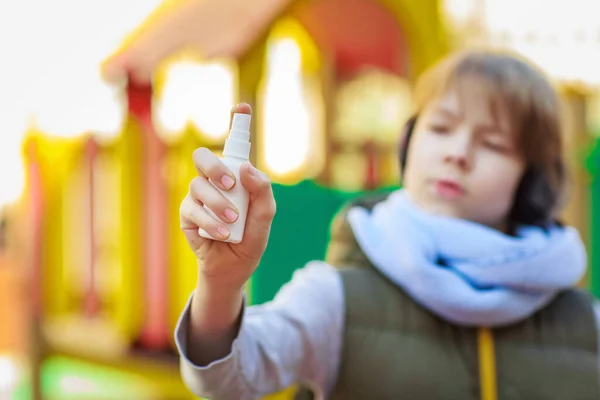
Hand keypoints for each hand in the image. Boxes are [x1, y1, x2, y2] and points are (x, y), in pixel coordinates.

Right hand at [179, 103, 275, 287]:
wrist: (234, 268)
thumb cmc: (250, 239)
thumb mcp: (265, 216)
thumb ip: (262, 190)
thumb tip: (246, 168)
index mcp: (236, 176)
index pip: (235, 145)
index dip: (237, 122)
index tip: (243, 106)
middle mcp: (215, 181)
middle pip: (204, 157)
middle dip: (215, 167)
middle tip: (230, 185)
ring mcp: (198, 196)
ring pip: (198, 185)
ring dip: (218, 204)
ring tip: (232, 222)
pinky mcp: (187, 214)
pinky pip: (192, 208)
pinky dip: (209, 222)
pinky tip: (221, 234)